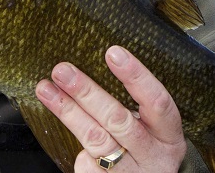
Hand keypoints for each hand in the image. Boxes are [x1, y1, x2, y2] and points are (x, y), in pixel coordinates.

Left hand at [36, 46, 186, 171]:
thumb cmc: (146, 144)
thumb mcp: (152, 127)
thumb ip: (133, 104)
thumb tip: (94, 67)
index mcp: (168, 135)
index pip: (157, 101)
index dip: (136, 76)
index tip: (113, 52)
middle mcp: (152, 155)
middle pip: (118, 120)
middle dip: (87, 92)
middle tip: (62, 70)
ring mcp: (129, 172)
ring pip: (96, 139)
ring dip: (67, 111)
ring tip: (46, 89)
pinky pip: (85, 160)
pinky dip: (71, 138)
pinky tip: (58, 118)